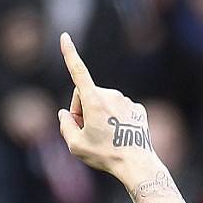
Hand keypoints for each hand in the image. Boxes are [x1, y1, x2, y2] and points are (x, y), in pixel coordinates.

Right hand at [58, 32, 157, 178]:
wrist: (137, 164)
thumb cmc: (105, 155)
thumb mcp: (76, 146)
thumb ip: (65, 126)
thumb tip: (65, 113)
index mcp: (94, 101)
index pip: (78, 73)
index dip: (70, 55)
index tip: (64, 37)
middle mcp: (111, 95)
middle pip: (87, 96)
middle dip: (82, 111)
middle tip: (86, 133)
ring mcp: (126, 101)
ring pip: (104, 104)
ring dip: (99, 116)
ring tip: (106, 139)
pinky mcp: (137, 109)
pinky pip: (119, 111)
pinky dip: (115, 121)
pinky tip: (119, 137)